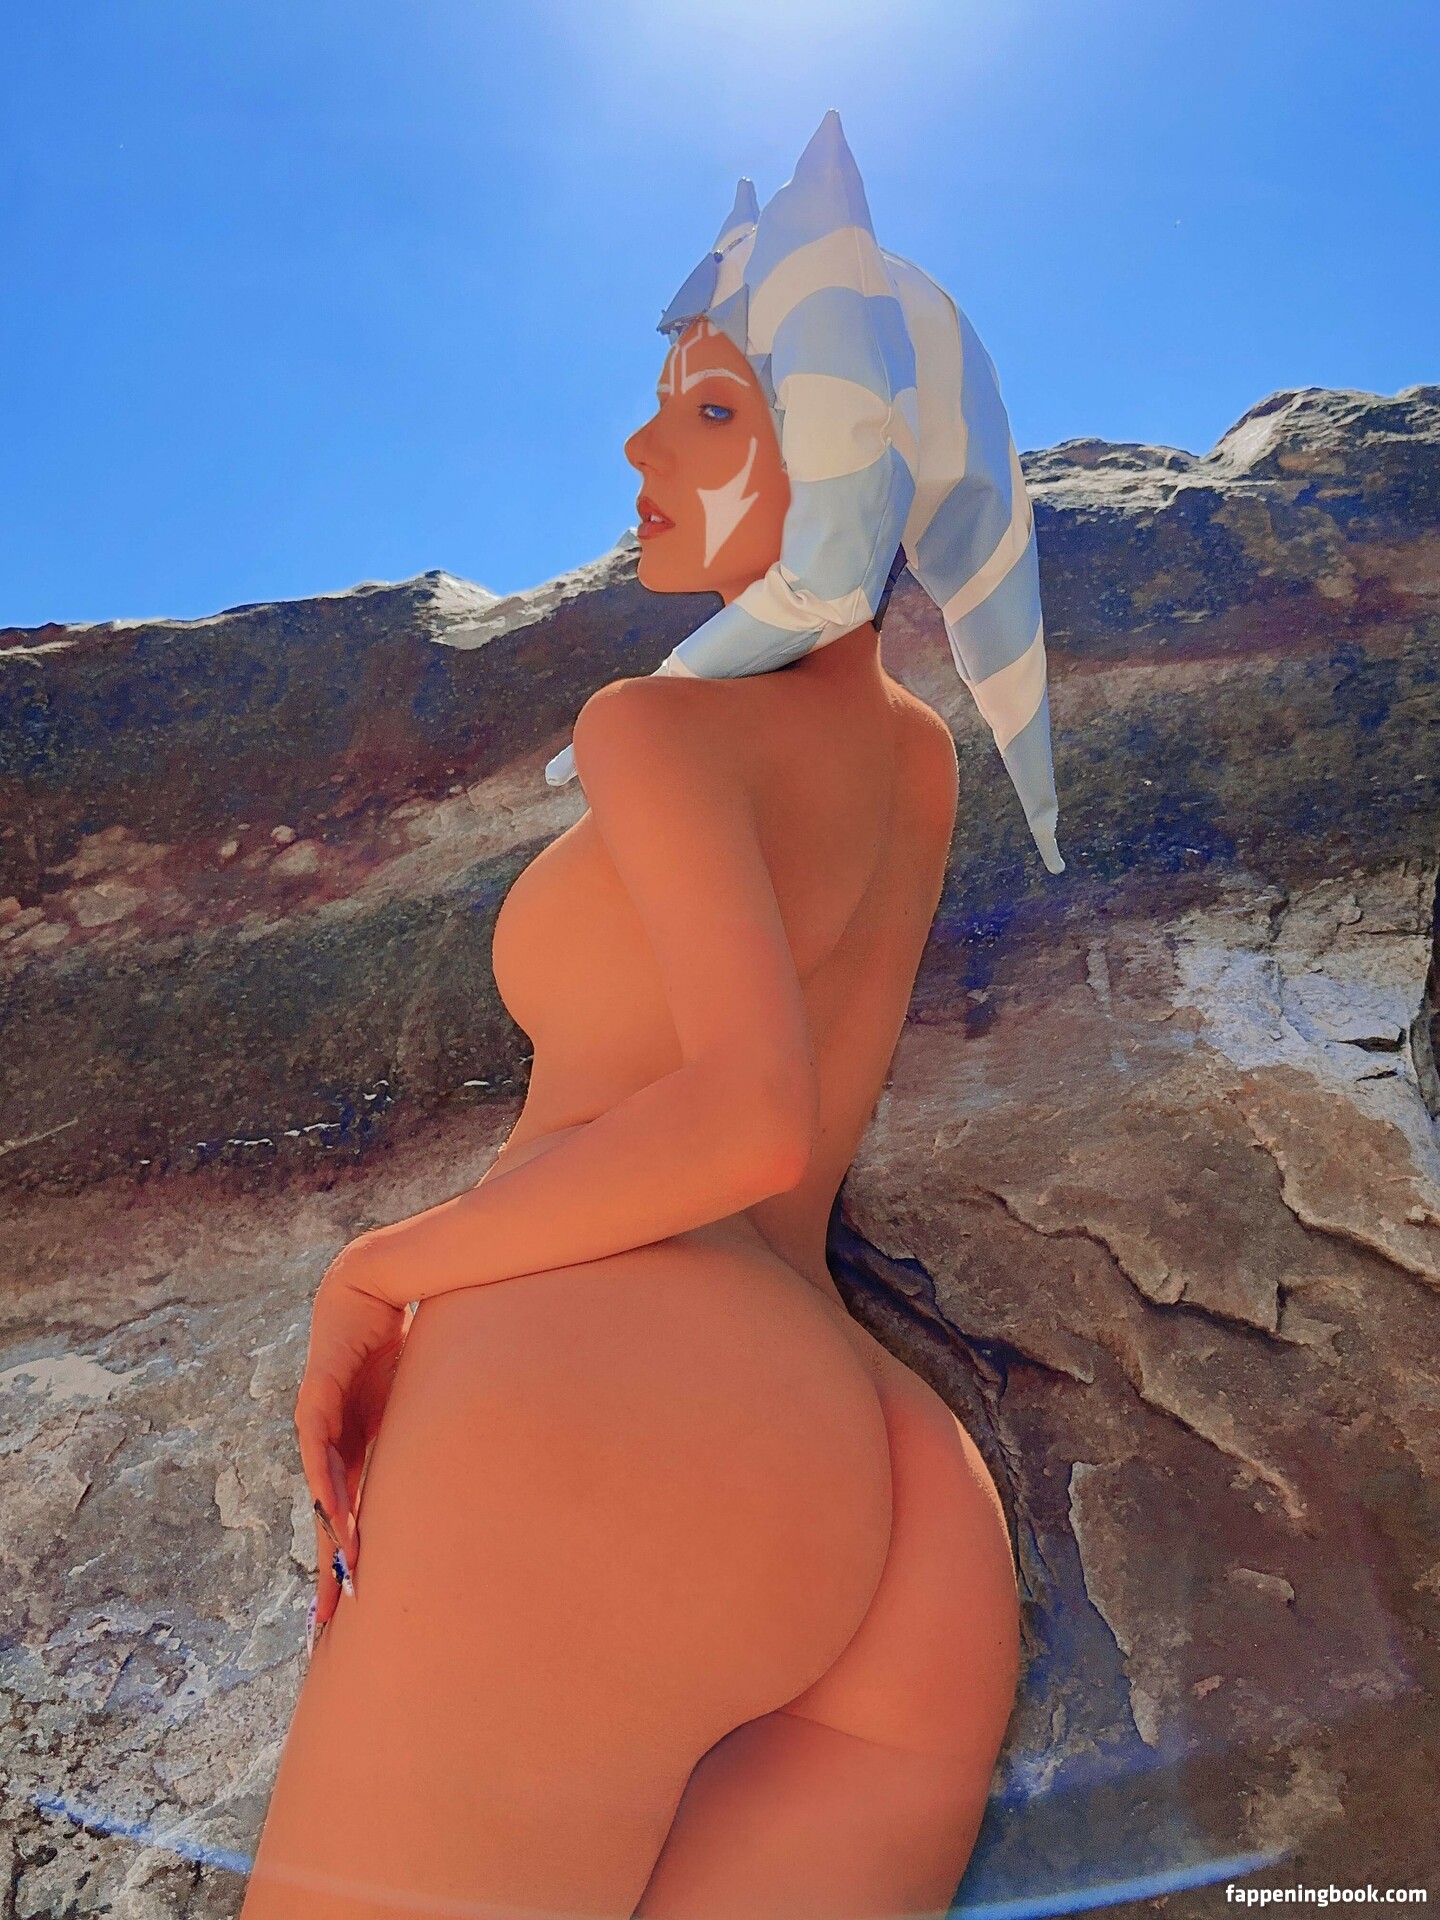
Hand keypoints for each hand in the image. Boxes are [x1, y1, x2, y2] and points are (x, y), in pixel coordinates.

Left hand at [294, 1239, 409, 1644]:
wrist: (376, 1277)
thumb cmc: (405, 1329)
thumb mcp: (426, 1392)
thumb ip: (440, 1425)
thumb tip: (494, 1445)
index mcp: (359, 1443)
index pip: (352, 1508)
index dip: (353, 1552)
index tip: (357, 1599)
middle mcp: (333, 1439)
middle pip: (328, 1513)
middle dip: (330, 1565)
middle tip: (330, 1621)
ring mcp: (320, 1420)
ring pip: (321, 1491)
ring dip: (329, 1536)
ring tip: (339, 1578)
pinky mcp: (316, 1396)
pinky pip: (320, 1449)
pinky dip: (328, 1484)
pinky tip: (334, 1515)